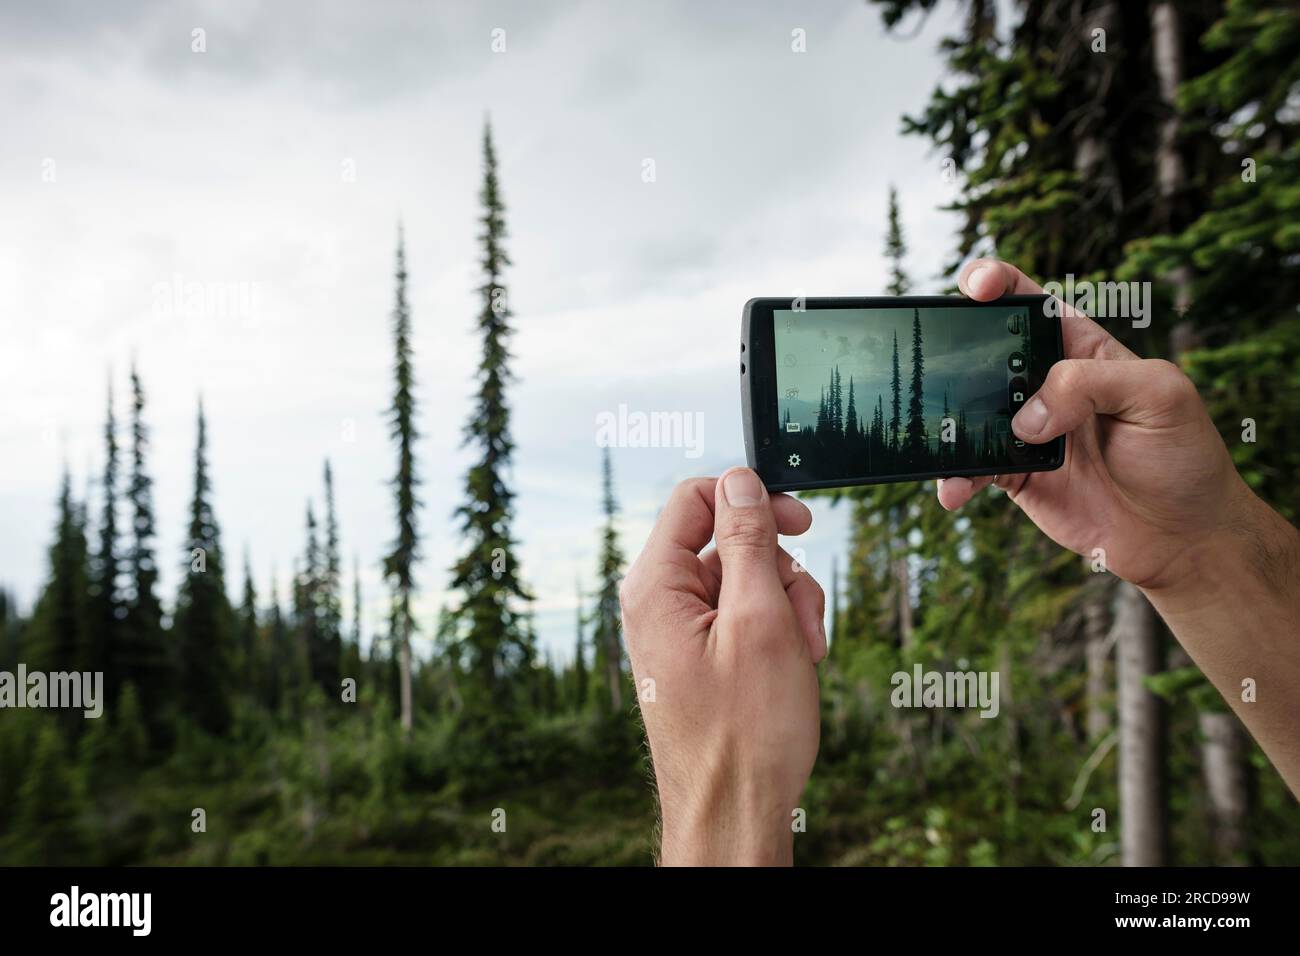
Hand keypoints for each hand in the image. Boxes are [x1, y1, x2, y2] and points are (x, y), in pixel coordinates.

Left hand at [619, 467, 825, 865]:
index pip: (695, 498)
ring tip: (802, 655)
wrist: (732, 814)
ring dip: (787, 607)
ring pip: (746, 580)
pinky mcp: (701, 654)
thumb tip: (740, 480)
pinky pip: (744, 617)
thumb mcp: (759, 620)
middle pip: (730, 541)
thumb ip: (748, 541)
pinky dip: (778, 633)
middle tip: (803, 619)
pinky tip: (794, 667)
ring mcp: (679, 630)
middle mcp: (658, 602)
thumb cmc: (745, 733)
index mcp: (656, 585)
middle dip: (780, 572)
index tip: (801, 520)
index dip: (752, 499)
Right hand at [936, 258, 1252, 592]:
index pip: (1029, 300)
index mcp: (1081, 347)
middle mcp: (1047, 384)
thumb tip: (1027, 416)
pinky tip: (955, 488)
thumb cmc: (1185, 457)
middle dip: (953, 348)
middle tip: (937, 362)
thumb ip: (1091, 383)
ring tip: (943, 436)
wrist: (1183, 538)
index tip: (976, 287)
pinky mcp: (1014, 474)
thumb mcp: (1160, 395)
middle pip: (983, 351)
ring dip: (947, 420)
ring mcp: (1026, 429)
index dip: (996, 282)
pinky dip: (956, 476)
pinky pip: (972, 467)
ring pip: (968, 411)